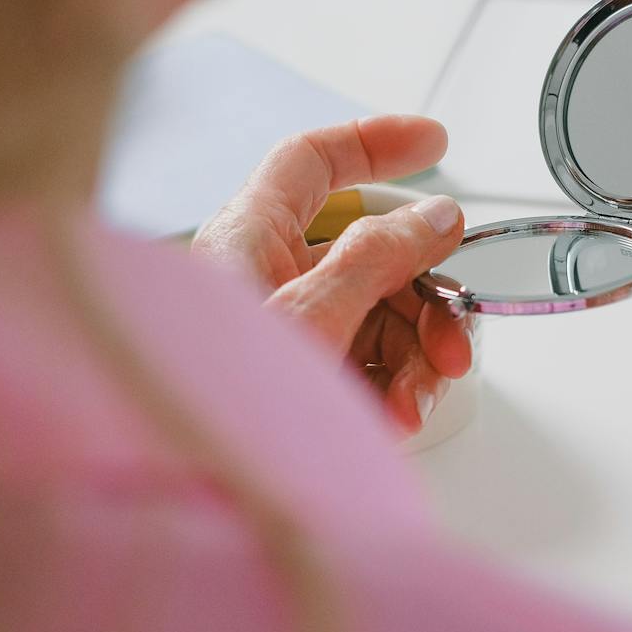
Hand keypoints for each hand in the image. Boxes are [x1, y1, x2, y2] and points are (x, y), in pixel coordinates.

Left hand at [193, 116, 470, 434]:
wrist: (179, 489)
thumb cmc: (211, 398)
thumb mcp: (310, 315)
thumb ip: (376, 258)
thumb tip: (432, 216)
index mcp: (250, 233)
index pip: (315, 161)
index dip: (373, 142)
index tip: (432, 142)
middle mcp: (263, 275)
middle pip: (368, 251)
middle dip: (423, 295)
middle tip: (452, 340)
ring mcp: (281, 330)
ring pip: (374, 316)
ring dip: (412, 357)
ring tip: (415, 399)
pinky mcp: (294, 380)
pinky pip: (360, 365)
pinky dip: (389, 388)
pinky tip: (393, 417)